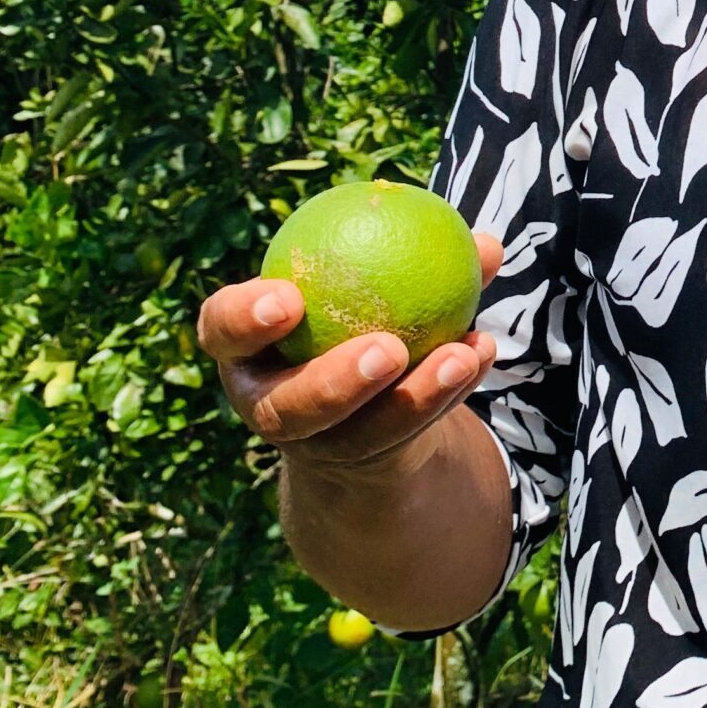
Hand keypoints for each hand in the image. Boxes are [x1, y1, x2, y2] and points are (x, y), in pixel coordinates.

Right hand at [196, 231, 505, 470]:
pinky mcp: (359, 464)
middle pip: (284, 406)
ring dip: (413, 397)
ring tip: (458, 357)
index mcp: (248, 347)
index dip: (243, 317)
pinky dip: (446, 393)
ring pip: (355, 434)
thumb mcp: (370, 285)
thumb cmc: (357, 314)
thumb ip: (417, 256)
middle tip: (388, 349)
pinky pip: (404, 435)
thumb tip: (485, 243)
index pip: (221, 328)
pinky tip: (480, 356)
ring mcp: (312, 444)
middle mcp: (267, 402)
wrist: (364, 402)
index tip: (289, 297)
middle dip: (331, 384)